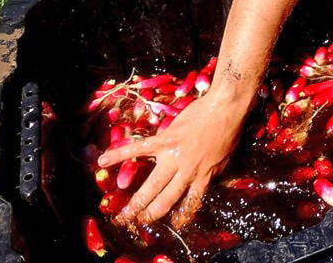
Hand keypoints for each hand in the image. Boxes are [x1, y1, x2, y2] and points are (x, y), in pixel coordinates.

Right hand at [97, 89, 248, 228]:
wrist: (224, 108)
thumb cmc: (228, 132)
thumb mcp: (225, 160)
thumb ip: (212, 174)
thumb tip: (204, 183)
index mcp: (203, 177)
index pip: (190, 204)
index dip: (180, 217)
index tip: (172, 225)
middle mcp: (187, 172)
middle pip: (165, 200)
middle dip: (150, 215)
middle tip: (137, 223)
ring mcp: (174, 156)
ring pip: (152, 185)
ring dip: (136, 202)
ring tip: (123, 214)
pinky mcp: (165, 140)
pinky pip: (139, 149)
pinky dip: (120, 154)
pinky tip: (104, 161)